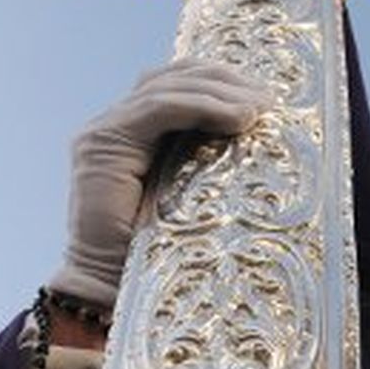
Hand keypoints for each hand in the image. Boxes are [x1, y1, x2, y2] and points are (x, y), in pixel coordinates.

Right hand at [49, 59, 272, 306]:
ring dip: (219, 93)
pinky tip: (236, 119)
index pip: (178, 84)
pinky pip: (157, 109)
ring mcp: (103, 132)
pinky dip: (200, 107)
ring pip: (167, 88)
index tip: (267, 97)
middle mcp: (115, 125)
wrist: (107, 292)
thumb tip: (263, 139)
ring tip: (258, 109)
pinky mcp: (101, 146)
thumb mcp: (194, 199)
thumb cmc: (158, 257)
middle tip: (268, 98)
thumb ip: (210, 164)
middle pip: (173, 77)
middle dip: (225, 80)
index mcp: (138, 134)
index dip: (222, 81)